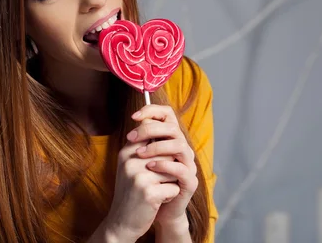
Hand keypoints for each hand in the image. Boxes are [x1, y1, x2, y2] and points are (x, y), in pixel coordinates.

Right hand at [103, 125, 180, 240]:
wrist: (121, 222)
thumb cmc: (131, 191)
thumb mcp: (130, 166)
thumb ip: (142, 147)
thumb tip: (161, 127)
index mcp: (126, 152)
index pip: (153, 137)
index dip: (162, 150)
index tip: (156, 165)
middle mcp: (131, 161)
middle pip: (168, 154)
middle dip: (168, 169)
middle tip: (154, 182)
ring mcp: (139, 177)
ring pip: (173, 171)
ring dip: (169, 183)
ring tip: (155, 191)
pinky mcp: (149, 193)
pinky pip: (174, 188)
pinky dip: (170, 196)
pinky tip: (156, 201)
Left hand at [129, 105, 198, 226]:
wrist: (155, 211)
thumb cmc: (147, 182)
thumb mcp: (140, 158)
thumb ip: (141, 141)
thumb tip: (135, 121)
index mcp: (171, 139)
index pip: (168, 115)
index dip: (152, 111)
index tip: (134, 116)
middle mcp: (183, 149)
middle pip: (173, 128)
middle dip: (150, 129)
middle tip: (131, 137)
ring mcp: (188, 165)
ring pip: (180, 146)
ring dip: (157, 147)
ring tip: (139, 153)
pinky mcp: (190, 182)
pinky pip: (182, 169)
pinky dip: (165, 165)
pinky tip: (150, 166)